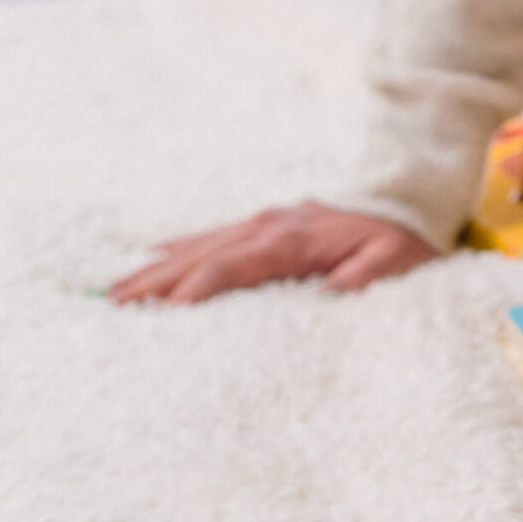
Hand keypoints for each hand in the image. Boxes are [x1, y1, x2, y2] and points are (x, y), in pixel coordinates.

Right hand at [108, 203, 438, 304]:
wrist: (410, 204)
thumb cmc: (403, 244)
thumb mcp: (395, 261)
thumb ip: (366, 276)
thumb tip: (334, 291)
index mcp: (294, 239)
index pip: (232, 266)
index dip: (196, 290)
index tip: (163, 317)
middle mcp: (270, 226)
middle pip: (201, 256)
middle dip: (156, 283)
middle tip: (112, 310)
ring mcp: (265, 221)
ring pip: (199, 245)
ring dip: (157, 268)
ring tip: (115, 293)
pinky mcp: (267, 222)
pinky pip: (214, 235)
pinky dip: (180, 247)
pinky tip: (152, 256)